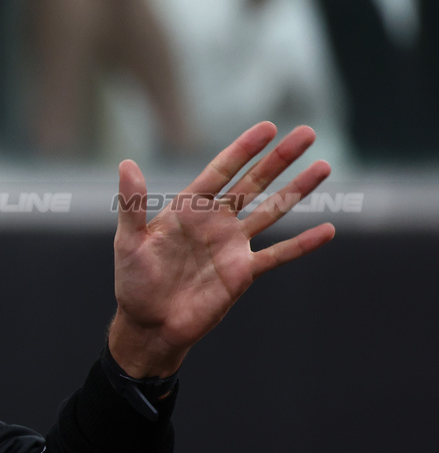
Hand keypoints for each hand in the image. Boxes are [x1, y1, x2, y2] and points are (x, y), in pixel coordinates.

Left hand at [108, 123, 335, 377]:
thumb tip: (126, 163)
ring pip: (272, 210)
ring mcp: (232, 245)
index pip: (221, 171)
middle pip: (254, 183)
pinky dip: (302, 244)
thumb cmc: (133, 282)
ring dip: (298, 189)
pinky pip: (278, 255)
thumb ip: (132, 204)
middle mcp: (215, 221)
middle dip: (280, 158)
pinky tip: (327, 230)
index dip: (244, 149)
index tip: (268, 127)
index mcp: (188, 208)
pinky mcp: (243, 273)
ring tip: (324, 166)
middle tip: (307, 132)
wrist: (149, 325)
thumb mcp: (129, 240)